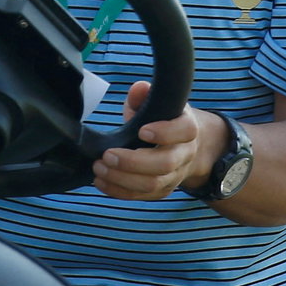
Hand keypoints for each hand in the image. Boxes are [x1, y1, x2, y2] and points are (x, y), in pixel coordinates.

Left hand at [92, 81, 204, 200]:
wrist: (183, 146)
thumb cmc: (162, 120)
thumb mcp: (156, 103)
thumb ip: (144, 96)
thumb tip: (139, 89)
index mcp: (186, 128)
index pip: (184, 131)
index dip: (165, 132)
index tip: (141, 130)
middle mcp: (184, 154)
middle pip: (165, 163)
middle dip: (133, 162)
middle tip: (108, 154)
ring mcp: (175, 175)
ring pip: (153, 184)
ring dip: (122, 179)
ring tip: (99, 167)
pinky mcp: (162, 190)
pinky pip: (142, 196)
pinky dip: (120, 191)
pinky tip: (101, 181)